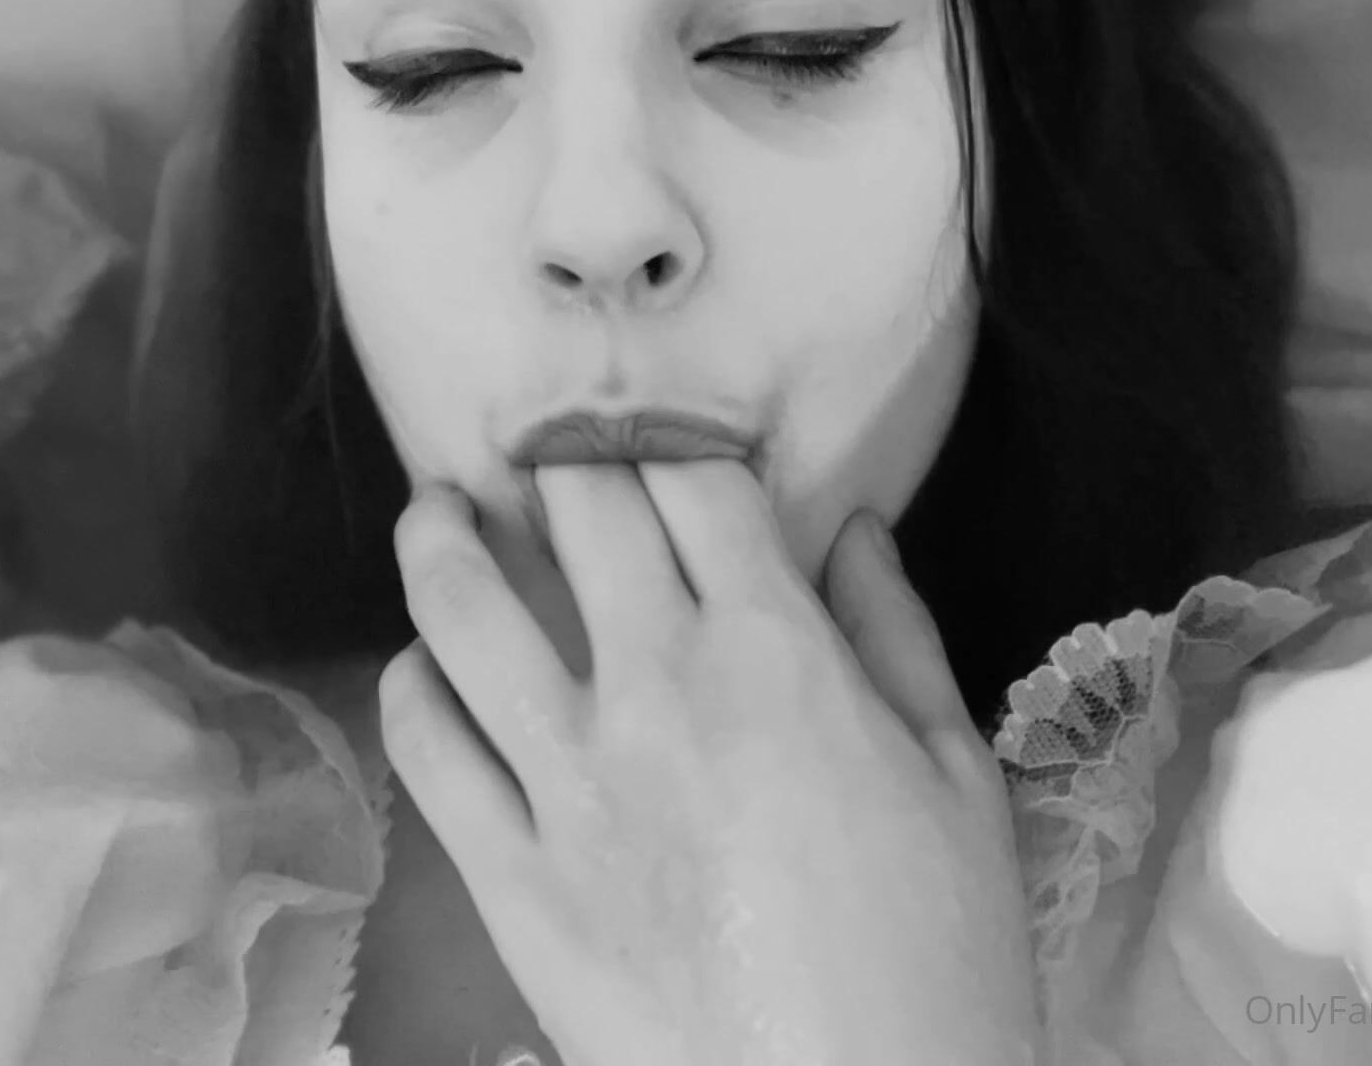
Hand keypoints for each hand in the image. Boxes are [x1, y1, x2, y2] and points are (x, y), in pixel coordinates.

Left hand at [378, 460, 1039, 1065]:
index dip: (668, 427)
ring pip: (462, 610)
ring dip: (440, 535)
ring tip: (436, 507)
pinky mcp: (508, 874)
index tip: (653, 419)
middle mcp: (657, 691)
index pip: (695, 482)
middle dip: (561, 453)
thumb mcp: (958, 778)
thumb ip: (899, 635)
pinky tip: (426, 664)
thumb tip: (853, 526)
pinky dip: (414, 685)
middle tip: (547, 442)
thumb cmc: (936, 953)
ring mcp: (566, 783)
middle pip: (578, 513)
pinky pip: (426, 748)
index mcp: (777, 655)